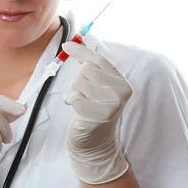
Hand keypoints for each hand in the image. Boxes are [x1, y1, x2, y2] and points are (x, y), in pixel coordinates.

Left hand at [62, 41, 131, 184]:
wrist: (94, 144)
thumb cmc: (92, 112)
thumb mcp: (96, 88)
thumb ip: (90, 67)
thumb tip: (73, 43)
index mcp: (121, 83)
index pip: (99, 61)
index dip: (81, 51)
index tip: (66, 45)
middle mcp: (120, 92)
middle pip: (86, 70)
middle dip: (78, 80)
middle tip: (83, 94)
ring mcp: (110, 104)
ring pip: (79, 82)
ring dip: (73, 91)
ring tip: (81, 103)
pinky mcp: (97, 114)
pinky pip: (75, 96)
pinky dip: (71, 100)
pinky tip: (78, 110)